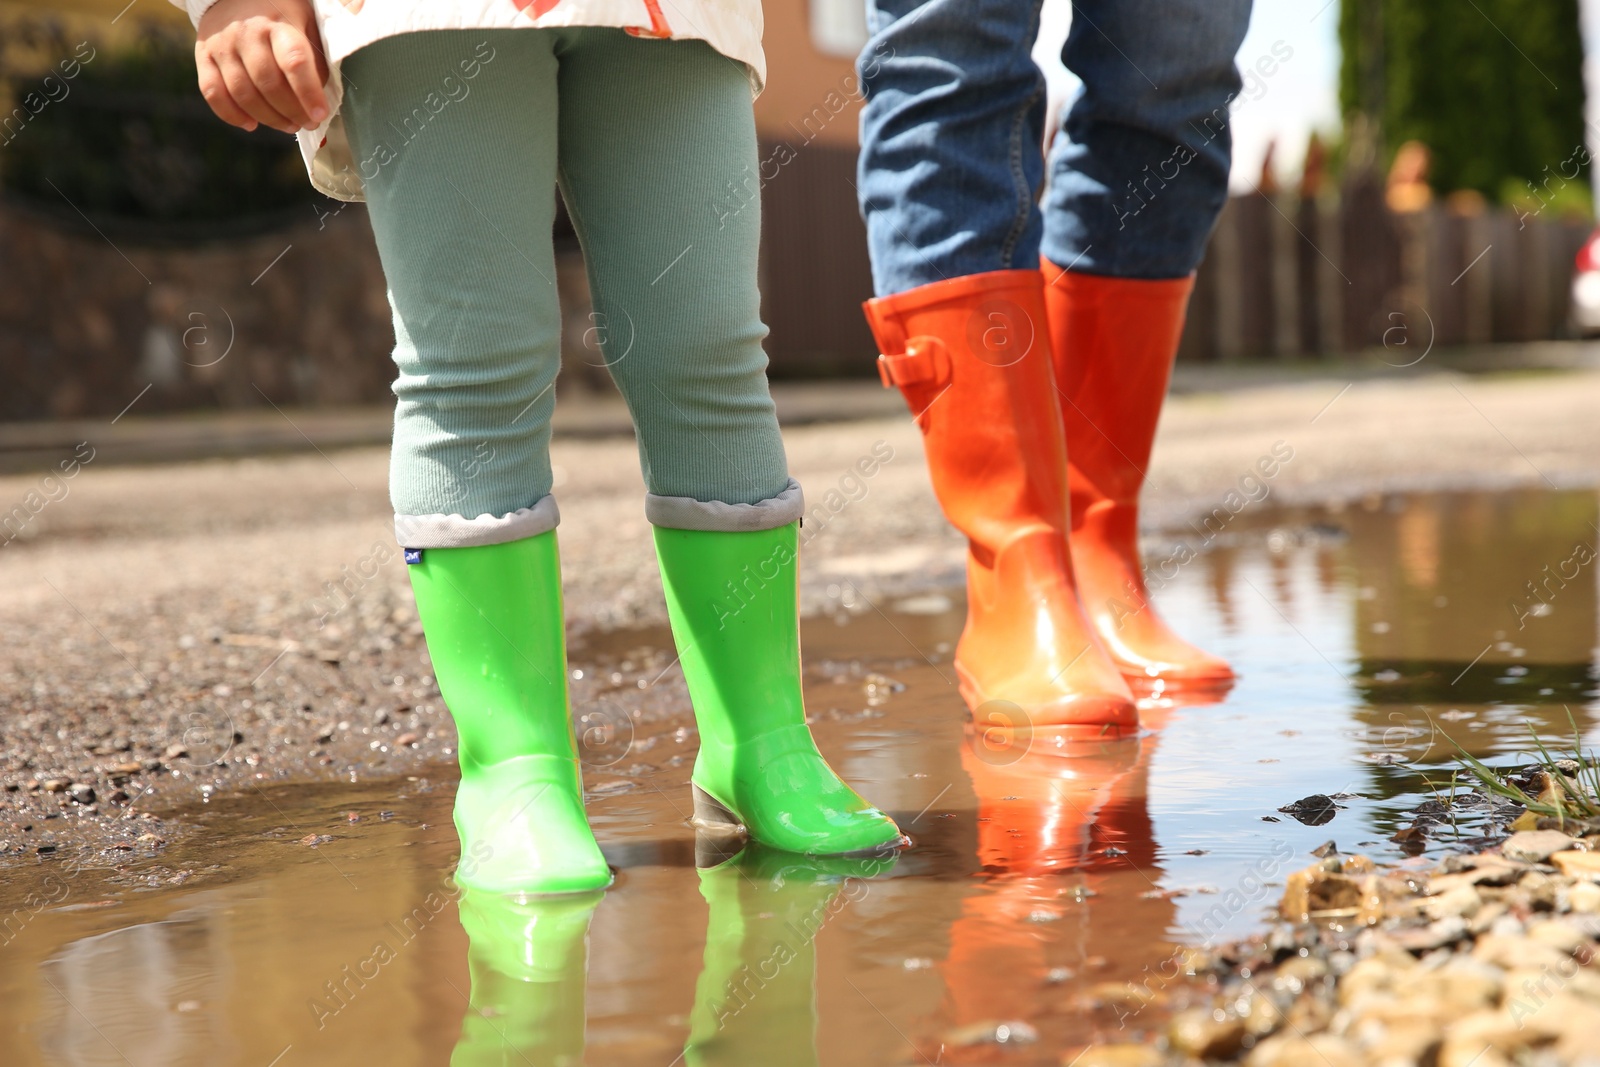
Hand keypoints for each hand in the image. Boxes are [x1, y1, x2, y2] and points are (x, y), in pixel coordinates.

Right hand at [195, 0, 328, 133]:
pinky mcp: (203, 55)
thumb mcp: (307, 23)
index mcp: (278, 23)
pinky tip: (251, 124)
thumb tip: (319, 99)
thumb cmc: (281, 14)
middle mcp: (246, 33)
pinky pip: (212, 92)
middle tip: (307, 124)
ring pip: (242, 93)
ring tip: (288, 125)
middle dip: (291, 112)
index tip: (320, 114)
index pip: (294, 61)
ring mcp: (222, 45)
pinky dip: (231, 114)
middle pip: (267, 84)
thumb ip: (317, 58)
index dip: (308, 92)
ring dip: (268, 118)